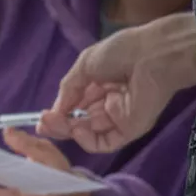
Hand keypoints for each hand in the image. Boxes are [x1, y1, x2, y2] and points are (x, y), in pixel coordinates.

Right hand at [40, 12, 195, 152]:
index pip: (75, 107)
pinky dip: (88, 141)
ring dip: (68, 131)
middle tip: (43, 124)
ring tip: (55, 124)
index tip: (42, 118)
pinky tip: (78, 130)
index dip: (58, 114)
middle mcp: (107, 103)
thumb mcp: (85, 64)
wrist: (153, 55)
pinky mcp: (130, 130)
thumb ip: (68, 88)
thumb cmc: (121, 52)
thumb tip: (55, 110)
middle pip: (79, 122)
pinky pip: (104, 142)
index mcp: (99, 86)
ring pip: (88, 133)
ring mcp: (119, 118)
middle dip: (59, 125)